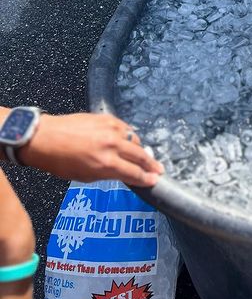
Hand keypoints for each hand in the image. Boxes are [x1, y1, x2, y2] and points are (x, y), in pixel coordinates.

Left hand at [18, 113, 163, 187]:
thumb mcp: (84, 176)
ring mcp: (110, 129)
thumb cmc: (58, 161)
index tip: (154, 180)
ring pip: (135, 139)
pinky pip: (125, 128)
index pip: (133, 173)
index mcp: (105, 164)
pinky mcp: (107, 118)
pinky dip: (129, 135)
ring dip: (141, 149)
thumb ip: (107, 174)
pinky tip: (129, 140)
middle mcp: (111, 146)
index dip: (146, 178)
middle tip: (158, 169)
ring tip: (143, 155)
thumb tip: (122, 173)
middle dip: (151, 164)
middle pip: (140, 156)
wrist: (44, 137)